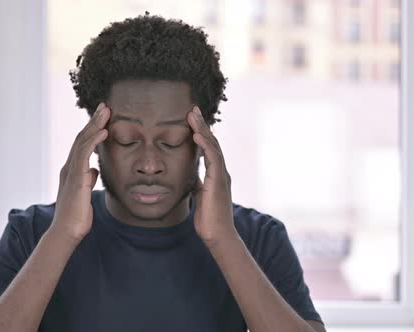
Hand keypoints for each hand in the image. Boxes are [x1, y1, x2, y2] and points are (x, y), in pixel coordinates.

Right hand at [50, 102, 109, 242]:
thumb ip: (88, 179)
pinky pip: (84, 154)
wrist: (67, 232)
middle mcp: (69, 167)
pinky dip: (94, 140)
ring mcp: (71, 171)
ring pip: (82, 141)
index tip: (104, 117)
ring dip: (95, 125)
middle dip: (94, 121)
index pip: (83, 144)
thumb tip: (95, 169)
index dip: (93, 129)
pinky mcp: (76, 178)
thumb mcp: (85, 193)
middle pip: (82, 137)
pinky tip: (104, 131)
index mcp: (73, 170)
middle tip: (105, 105)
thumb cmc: (77, 216)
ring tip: (106, 112)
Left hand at [187, 106, 237, 246]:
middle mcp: (221, 171)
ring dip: (202, 130)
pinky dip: (205, 145)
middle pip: (211, 142)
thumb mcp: (199, 196)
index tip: (191, 120)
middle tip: (192, 109)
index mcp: (216, 174)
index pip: (208, 148)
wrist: (217, 235)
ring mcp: (221, 175)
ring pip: (213, 146)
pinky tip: (196, 135)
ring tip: (193, 115)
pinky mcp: (219, 181)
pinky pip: (212, 159)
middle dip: (201, 125)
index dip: (200, 133)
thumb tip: (192, 177)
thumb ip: (198, 184)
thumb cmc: (208, 219)